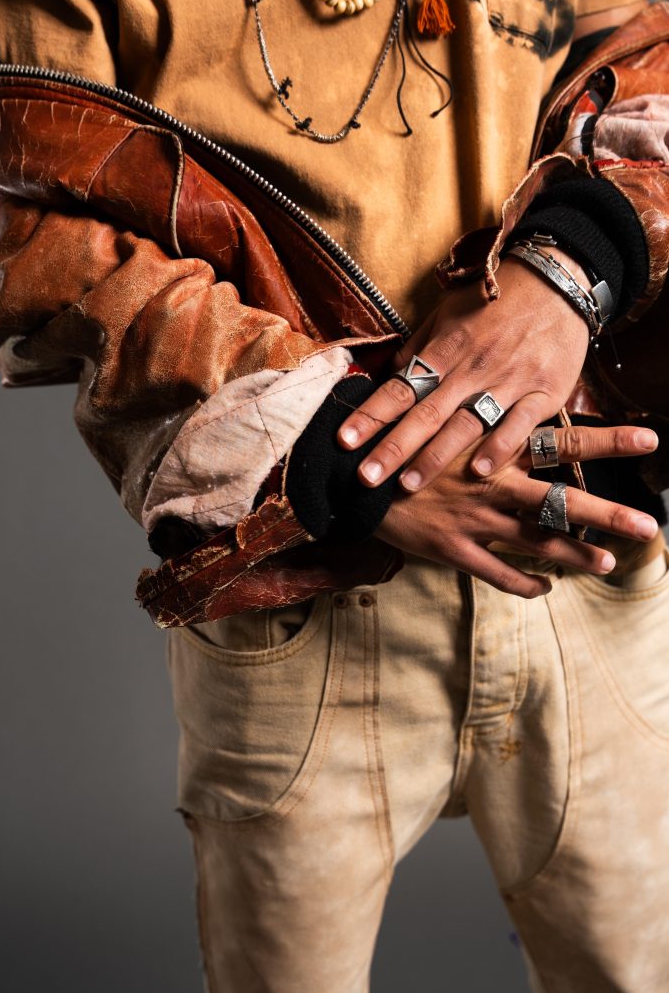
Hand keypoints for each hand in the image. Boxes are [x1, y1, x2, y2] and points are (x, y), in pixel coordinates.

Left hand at [338, 250, 592, 489]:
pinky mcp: (543, 391)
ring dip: (435, 457)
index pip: (399, 388)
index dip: (371, 415)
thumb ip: (419, 348)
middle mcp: (471, 368)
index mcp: (444, 349)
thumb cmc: (495, 301)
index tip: (343, 441)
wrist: (557, 278)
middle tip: (365, 478)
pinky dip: (499, 448)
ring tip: (408, 486)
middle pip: (425, 413)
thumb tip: (387, 376)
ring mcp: (507, 381)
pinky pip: (518, 424)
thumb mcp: (448, 313)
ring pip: (466, 424)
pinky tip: (478, 472)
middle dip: (392, 447)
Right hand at [375, 423, 659, 598]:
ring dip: (574, 555)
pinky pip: (496, 572)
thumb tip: (515, 403)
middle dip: (607, 514)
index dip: (606, 439)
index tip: (651, 438)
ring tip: (608, 565)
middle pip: (561, 500)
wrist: (353, 475)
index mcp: (494, 446)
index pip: (561, 439)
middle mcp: (491, 482)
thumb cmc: (402, 441)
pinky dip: (524, 583)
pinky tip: (546, 589)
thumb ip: (482, 415)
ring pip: (535, 541)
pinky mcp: (451, 549)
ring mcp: (473, 518)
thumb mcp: (444, 417)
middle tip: (648, 527)